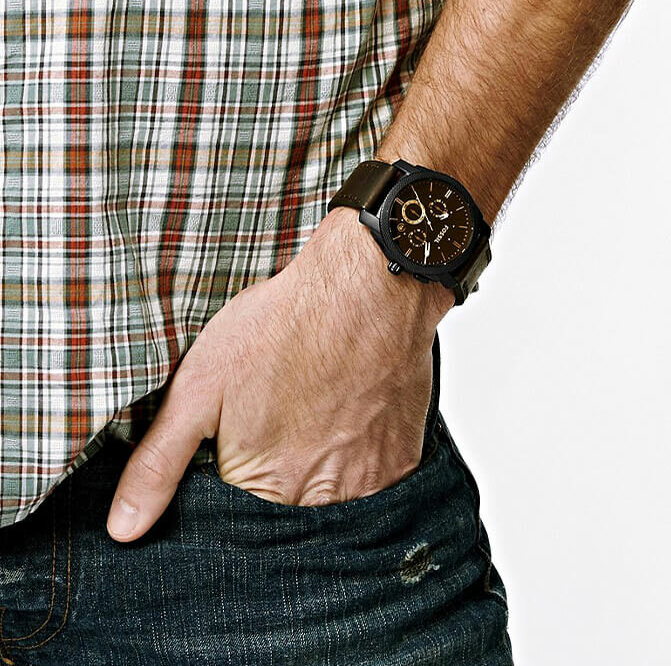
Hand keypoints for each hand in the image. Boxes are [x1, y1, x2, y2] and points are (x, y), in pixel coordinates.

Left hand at [106, 207, 453, 540]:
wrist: (365, 288)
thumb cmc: (282, 326)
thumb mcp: (199, 386)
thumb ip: (159, 463)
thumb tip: (124, 528)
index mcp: (262, 488)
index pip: (233, 524)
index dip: (226, 484)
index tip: (233, 447)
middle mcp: (318, 500)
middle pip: (283, 516)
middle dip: (272, 481)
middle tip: (276, 420)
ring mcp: (366, 485)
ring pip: (328, 506)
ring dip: (315, 476)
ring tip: (309, 419)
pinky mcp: (400, 464)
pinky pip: (370, 487)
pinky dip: (354, 464)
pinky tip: (343, 420)